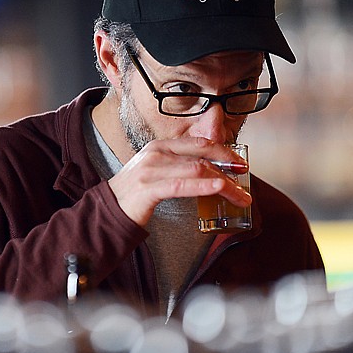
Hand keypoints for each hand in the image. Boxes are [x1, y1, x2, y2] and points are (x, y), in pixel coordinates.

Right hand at [107, 137, 250, 226]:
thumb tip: (209, 172)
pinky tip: (219, 189)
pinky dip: (205, 186)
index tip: (240, 163)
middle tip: (246, 179)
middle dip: (229, 167)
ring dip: (225, 184)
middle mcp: (156, 154)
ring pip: (198, 170)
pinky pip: (183, 185)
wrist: (106, 209)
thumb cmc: (134, 194)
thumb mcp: (156, 172)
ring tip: (240, 196)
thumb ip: (178, 167)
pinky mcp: (149, 189)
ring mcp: (151, 170)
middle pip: (202, 156)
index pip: (198, 143)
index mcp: (159, 146)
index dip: (223, 151)